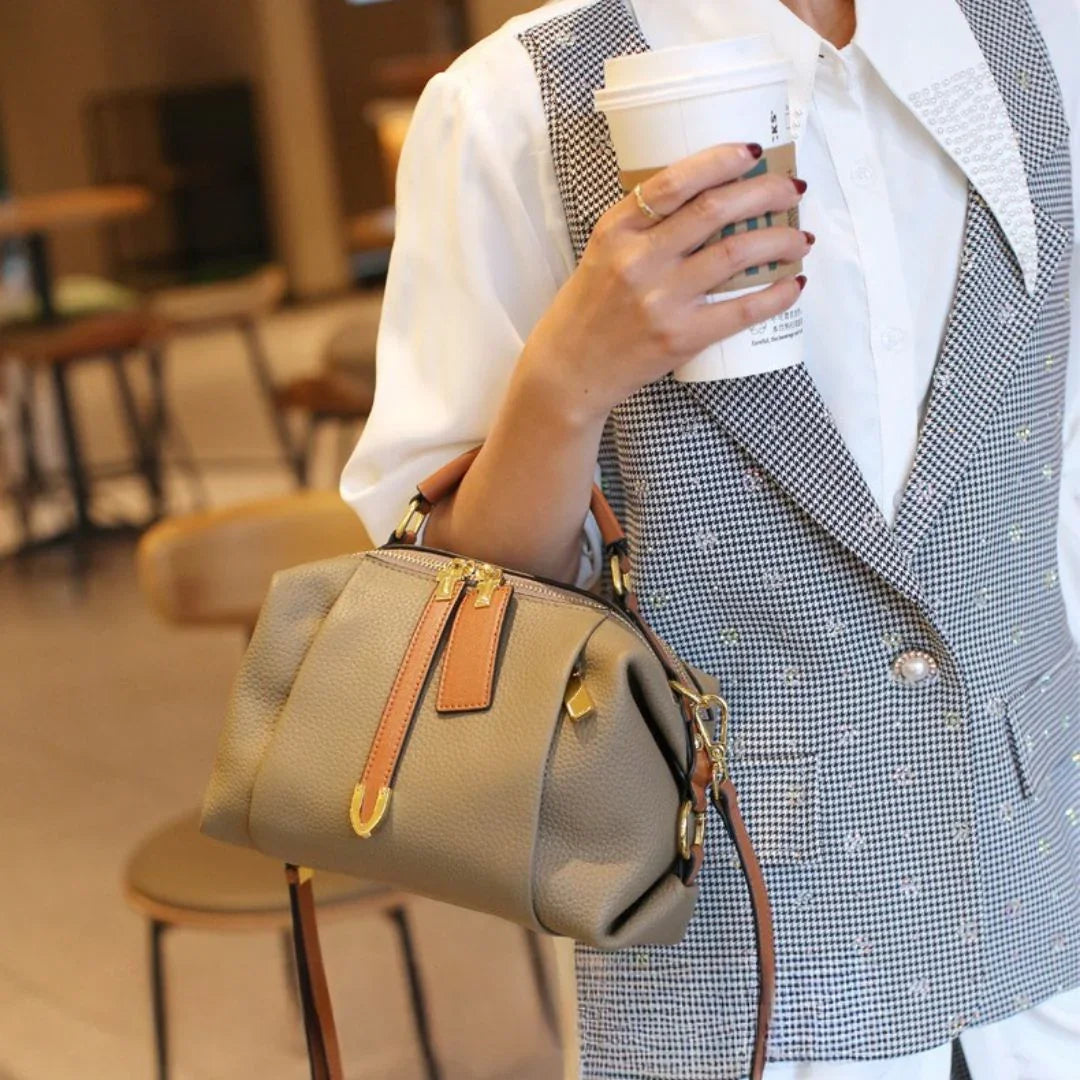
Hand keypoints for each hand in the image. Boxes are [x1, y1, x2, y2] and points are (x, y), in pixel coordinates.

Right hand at [521, 142, 809, 420]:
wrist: (570, 372)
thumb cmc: (588, 309)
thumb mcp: (602, 252)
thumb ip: (645, 227)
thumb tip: (710, 198)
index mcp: (617, 230)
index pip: (676, 182)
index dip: (722, 160)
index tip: (755, 151)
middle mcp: (639, 260)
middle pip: (716, 210)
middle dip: (767, 192)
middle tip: (792, 188)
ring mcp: (661, 300)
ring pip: (737, 253)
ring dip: (781, 239)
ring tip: (800, 237)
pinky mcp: (680, 337)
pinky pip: (742, 309)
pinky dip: (777, 294)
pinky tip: (794, 284)